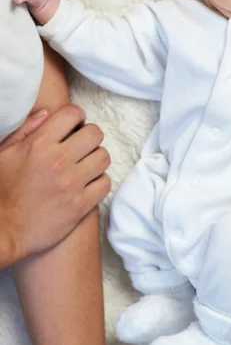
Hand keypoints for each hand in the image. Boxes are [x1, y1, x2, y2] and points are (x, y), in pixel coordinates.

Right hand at [0, 104, 110, 266]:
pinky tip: (88, 183)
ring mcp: (71, 184)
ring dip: (97, 158)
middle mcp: (58, 161)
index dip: (77, 116)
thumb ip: (25, 130)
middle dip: (90, 136)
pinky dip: (100, 181)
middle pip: (95, 134)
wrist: (2, 231)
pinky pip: (106, 183)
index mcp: (39, 144)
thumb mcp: (3, 153)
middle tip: (82, 146)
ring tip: (86, 164)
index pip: (73, 113)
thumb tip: (47, 113)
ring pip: (104, 157)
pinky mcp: (80, 205)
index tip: (75, 125)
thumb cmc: (1, 190)